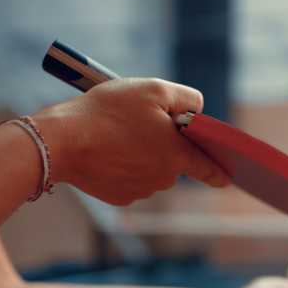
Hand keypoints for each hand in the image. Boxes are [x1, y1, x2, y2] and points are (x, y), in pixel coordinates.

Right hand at [32, 78, 230, 205]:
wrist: (60, 142)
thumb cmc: (108, 112)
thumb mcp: (154, 89)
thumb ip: (187, 99)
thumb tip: (198, 113)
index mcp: (178, 155)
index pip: (209, 168)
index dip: (219, 170)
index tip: (227, 177)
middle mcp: (164, 179)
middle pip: (174, 160)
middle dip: (164, 143)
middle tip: (139, 122)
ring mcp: (141, 191)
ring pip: (151, 169)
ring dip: (142, 153)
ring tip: (117, 134)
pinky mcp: (119, 197)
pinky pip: (129, 179)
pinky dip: (122, 166)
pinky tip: (106, 150)